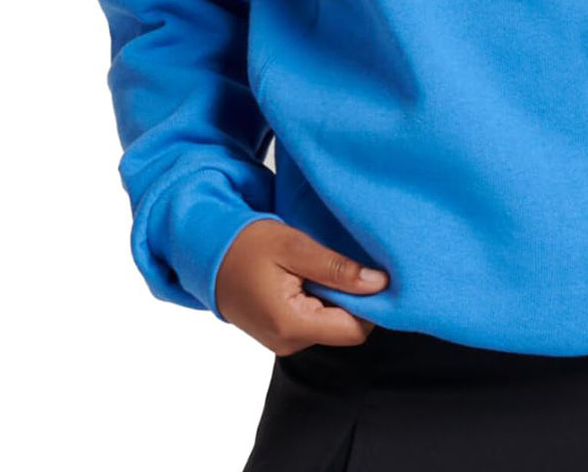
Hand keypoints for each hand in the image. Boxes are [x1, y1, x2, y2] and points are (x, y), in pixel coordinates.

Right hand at [215, 218, 389, 355]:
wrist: (208, 254)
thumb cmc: (248, 245)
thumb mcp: (295, 248)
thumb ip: (337, 268)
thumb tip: (380, 283)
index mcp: (291, 325)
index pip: (355, 329)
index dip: (372, 303)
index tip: (373, 273)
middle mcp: (288, 342)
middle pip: (345, 329)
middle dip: (355, 299)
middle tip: (347, 263)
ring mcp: (283, 341)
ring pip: (332, 325)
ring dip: (337, 298)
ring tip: (322, 267)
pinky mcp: (281, 333)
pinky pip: (316, 322)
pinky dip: (322, 300)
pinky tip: (312, 277)